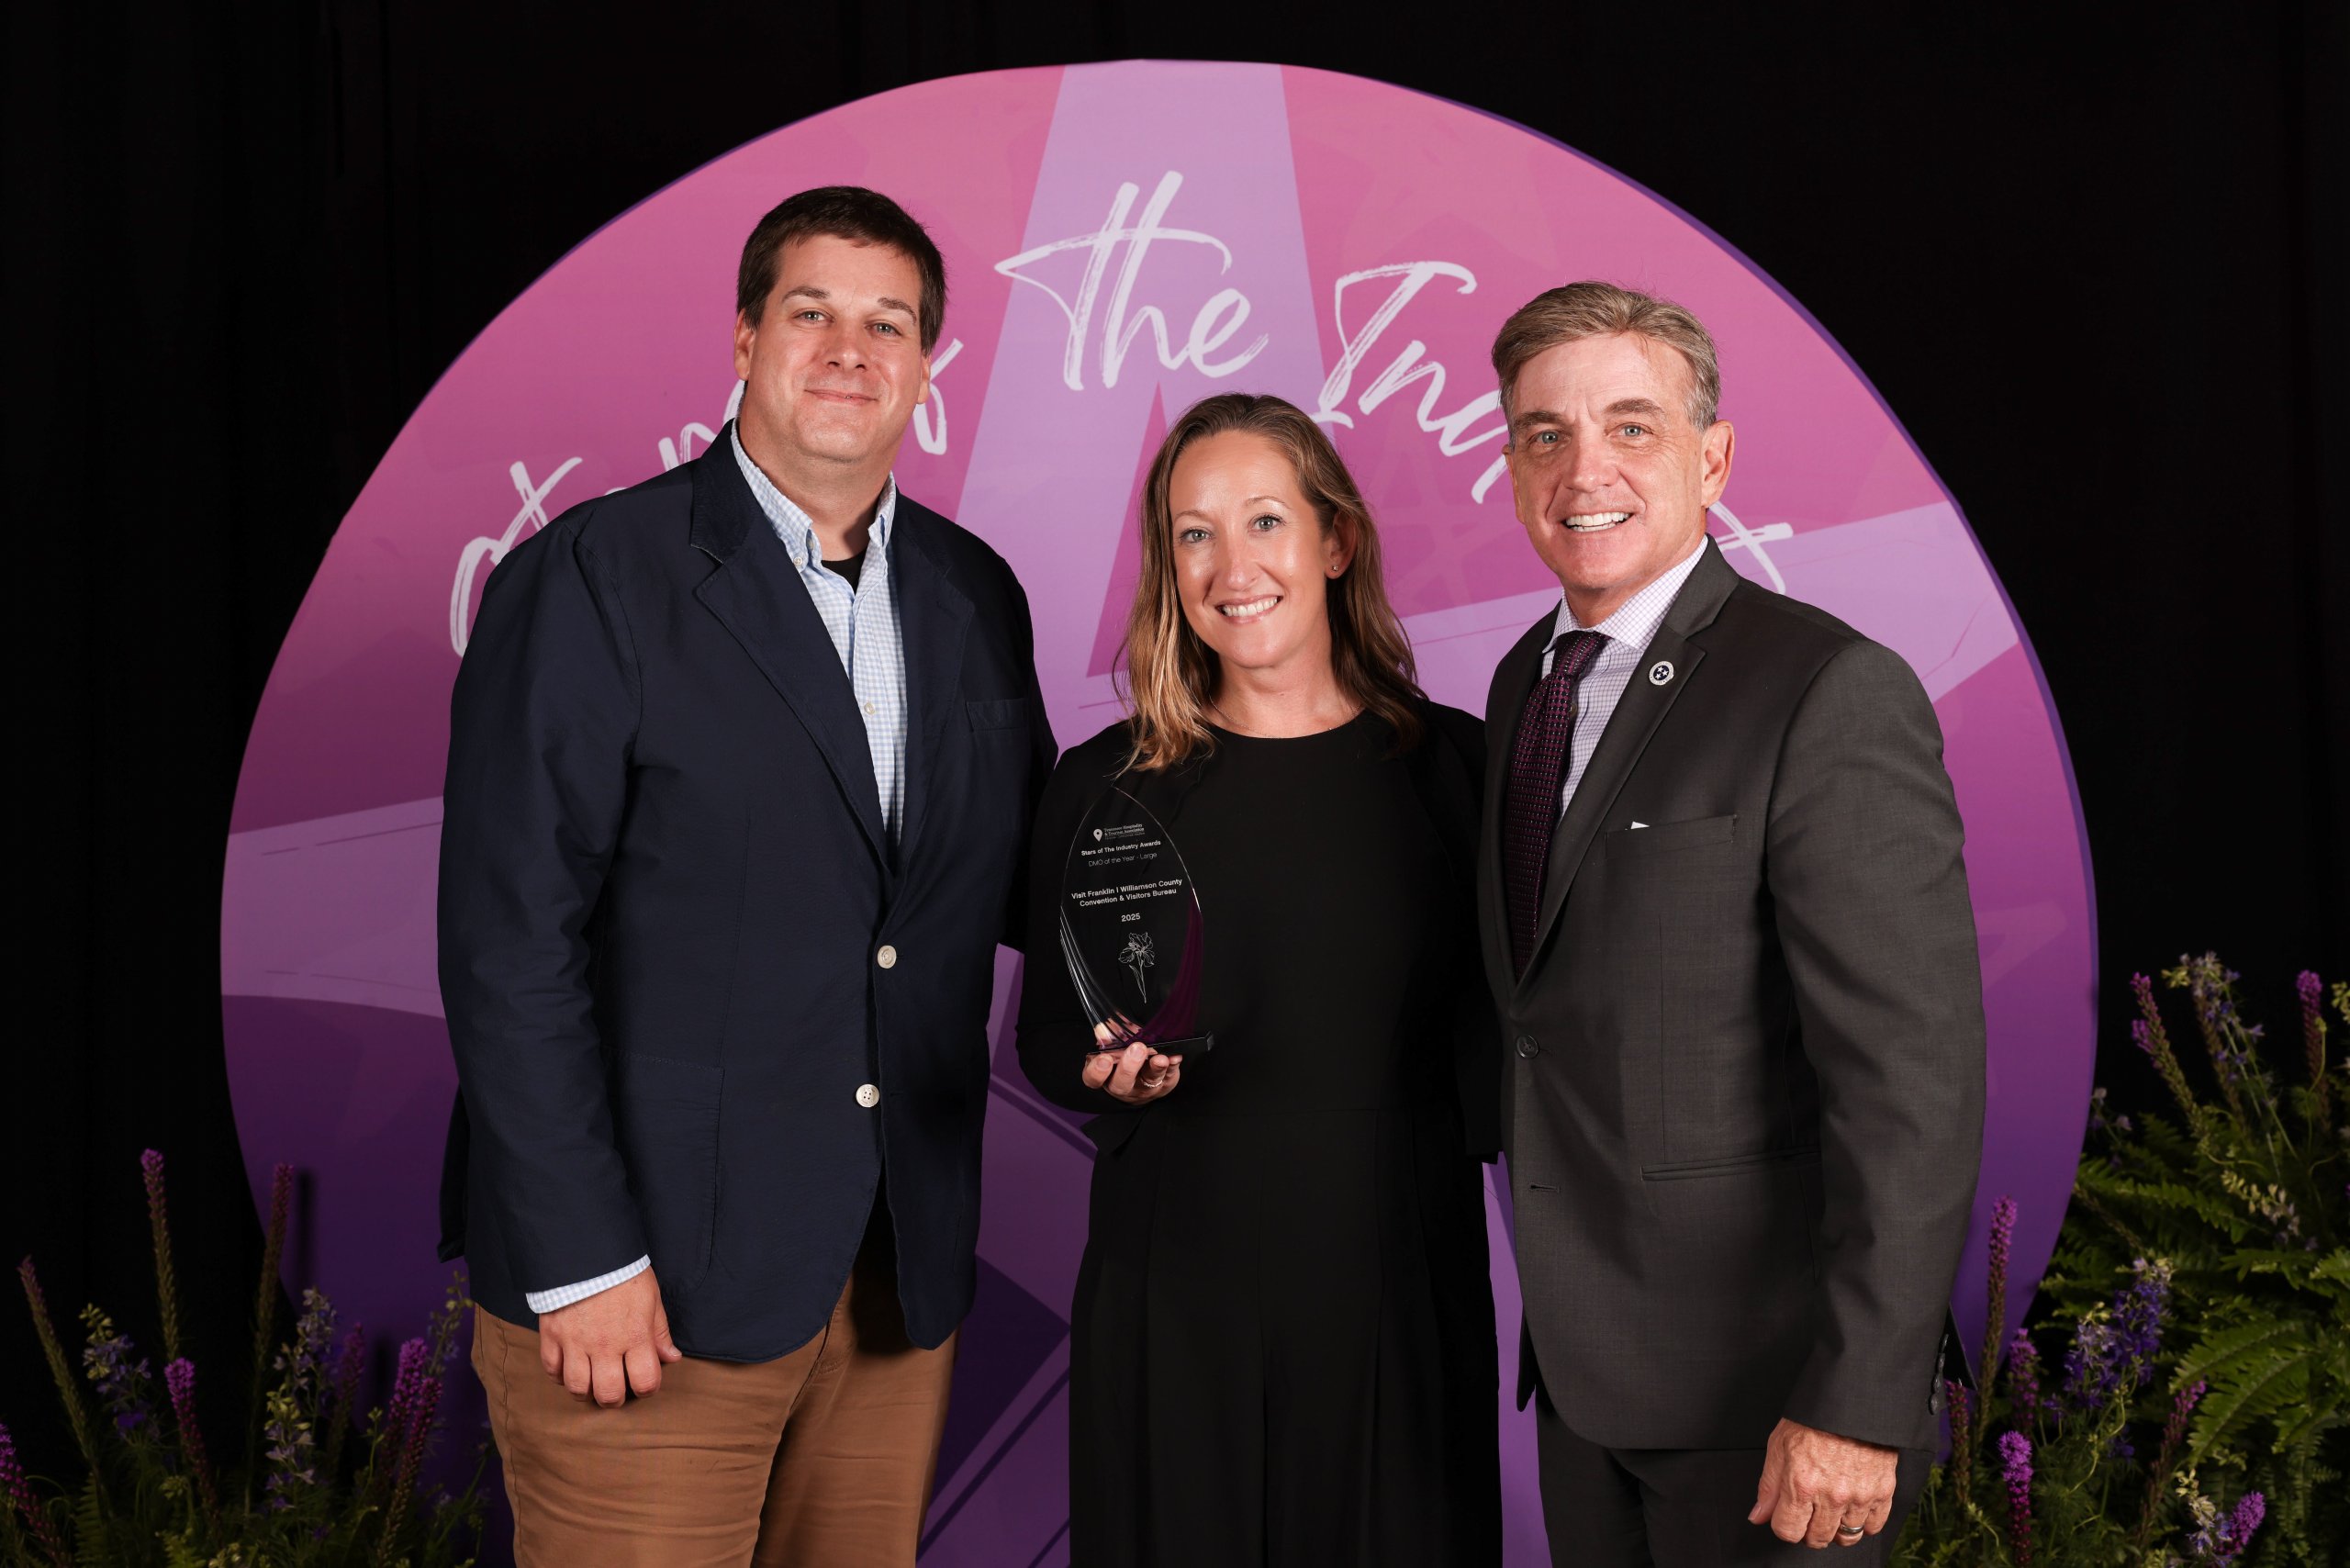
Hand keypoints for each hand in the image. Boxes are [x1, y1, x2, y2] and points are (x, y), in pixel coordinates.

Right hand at [537, 1266, 682, 1406]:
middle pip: (608, 1394)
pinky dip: (559, 1376)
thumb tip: (672, 1358)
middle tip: (615, 1389)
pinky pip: (551, 1370)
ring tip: (591, 1382)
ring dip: (586, 1391)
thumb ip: (659, 1332)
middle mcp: (605, 1345)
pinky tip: (569, 1368)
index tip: (644, 1381)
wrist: (587, 1250)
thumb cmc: (623, 1272)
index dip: (648, 1388)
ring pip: (577, 1388)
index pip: (645, 1382)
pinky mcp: (552, 1335)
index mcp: (635, 1336)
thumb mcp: (651, 1297)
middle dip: (615, 1398)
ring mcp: (575, 1342)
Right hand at [1081, 1036, 1182, 1103]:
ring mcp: (1144, 1088)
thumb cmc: (1122, 1060)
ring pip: (1148, 1081)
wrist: (1142, 1082)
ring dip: (1155, 1068)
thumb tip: (1103, 1028)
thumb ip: (1109, 1038)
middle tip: (1137, 1049)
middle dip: (1129, 1066)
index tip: (1104, 1058)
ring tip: (1160, 1058)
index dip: (1098, 1071)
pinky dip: (1172, 1067)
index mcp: (1105, 1076)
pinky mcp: (1163, 1085)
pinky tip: (1175, 1058)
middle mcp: (1123, 1086)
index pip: (1094, 1079)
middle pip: (1121, 1083)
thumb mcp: (1112, 1048)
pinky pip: (1169, 1077)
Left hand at [1747, 1417, 1897, 1547]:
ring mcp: (1859, 1496)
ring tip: (1830, 1511)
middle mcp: (1831, 1495)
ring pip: (1846, 1537)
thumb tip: (1759, 1515)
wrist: (1852, 1401)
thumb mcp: (1779, 1445)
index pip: (1787, 1531)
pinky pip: (1873, 1526)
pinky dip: (1863, 1523)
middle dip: (1808, 1530)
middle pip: (1816, 1539)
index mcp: (1801, 1484)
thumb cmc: (1814, 1419)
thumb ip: (1768, 1486)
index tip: (1786, 1516)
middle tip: (1808, 1512)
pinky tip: (1852, 1508)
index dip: (1783, 1525)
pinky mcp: (1883, 1492)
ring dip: (1835, 1529)